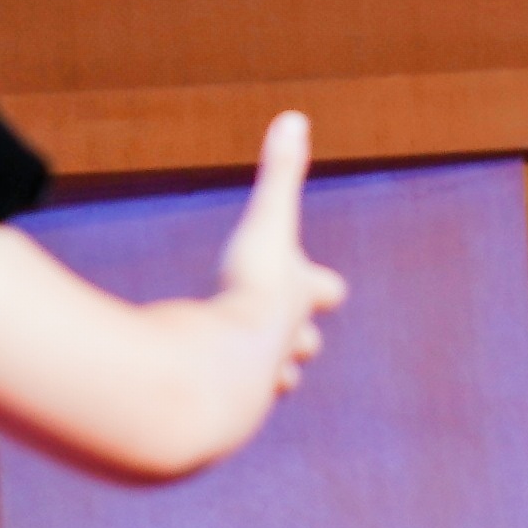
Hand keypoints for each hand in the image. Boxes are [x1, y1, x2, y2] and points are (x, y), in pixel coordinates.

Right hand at [214, 113, 346, 393]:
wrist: (219, 374)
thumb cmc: (249, 295)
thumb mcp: (266, 226)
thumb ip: (279, 175)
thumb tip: (295, 117)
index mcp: (297, 303)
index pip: (324, 290)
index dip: (320, 286)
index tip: (324, 286)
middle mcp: (285, 347)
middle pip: (301, 343)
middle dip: (297, 338)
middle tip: (296, 336)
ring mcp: (257, 385)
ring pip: (272, 380)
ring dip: (264, 373)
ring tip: (252, 371)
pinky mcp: (223, 410)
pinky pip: (227, 404)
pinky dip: (219, 396)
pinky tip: (203, 396)